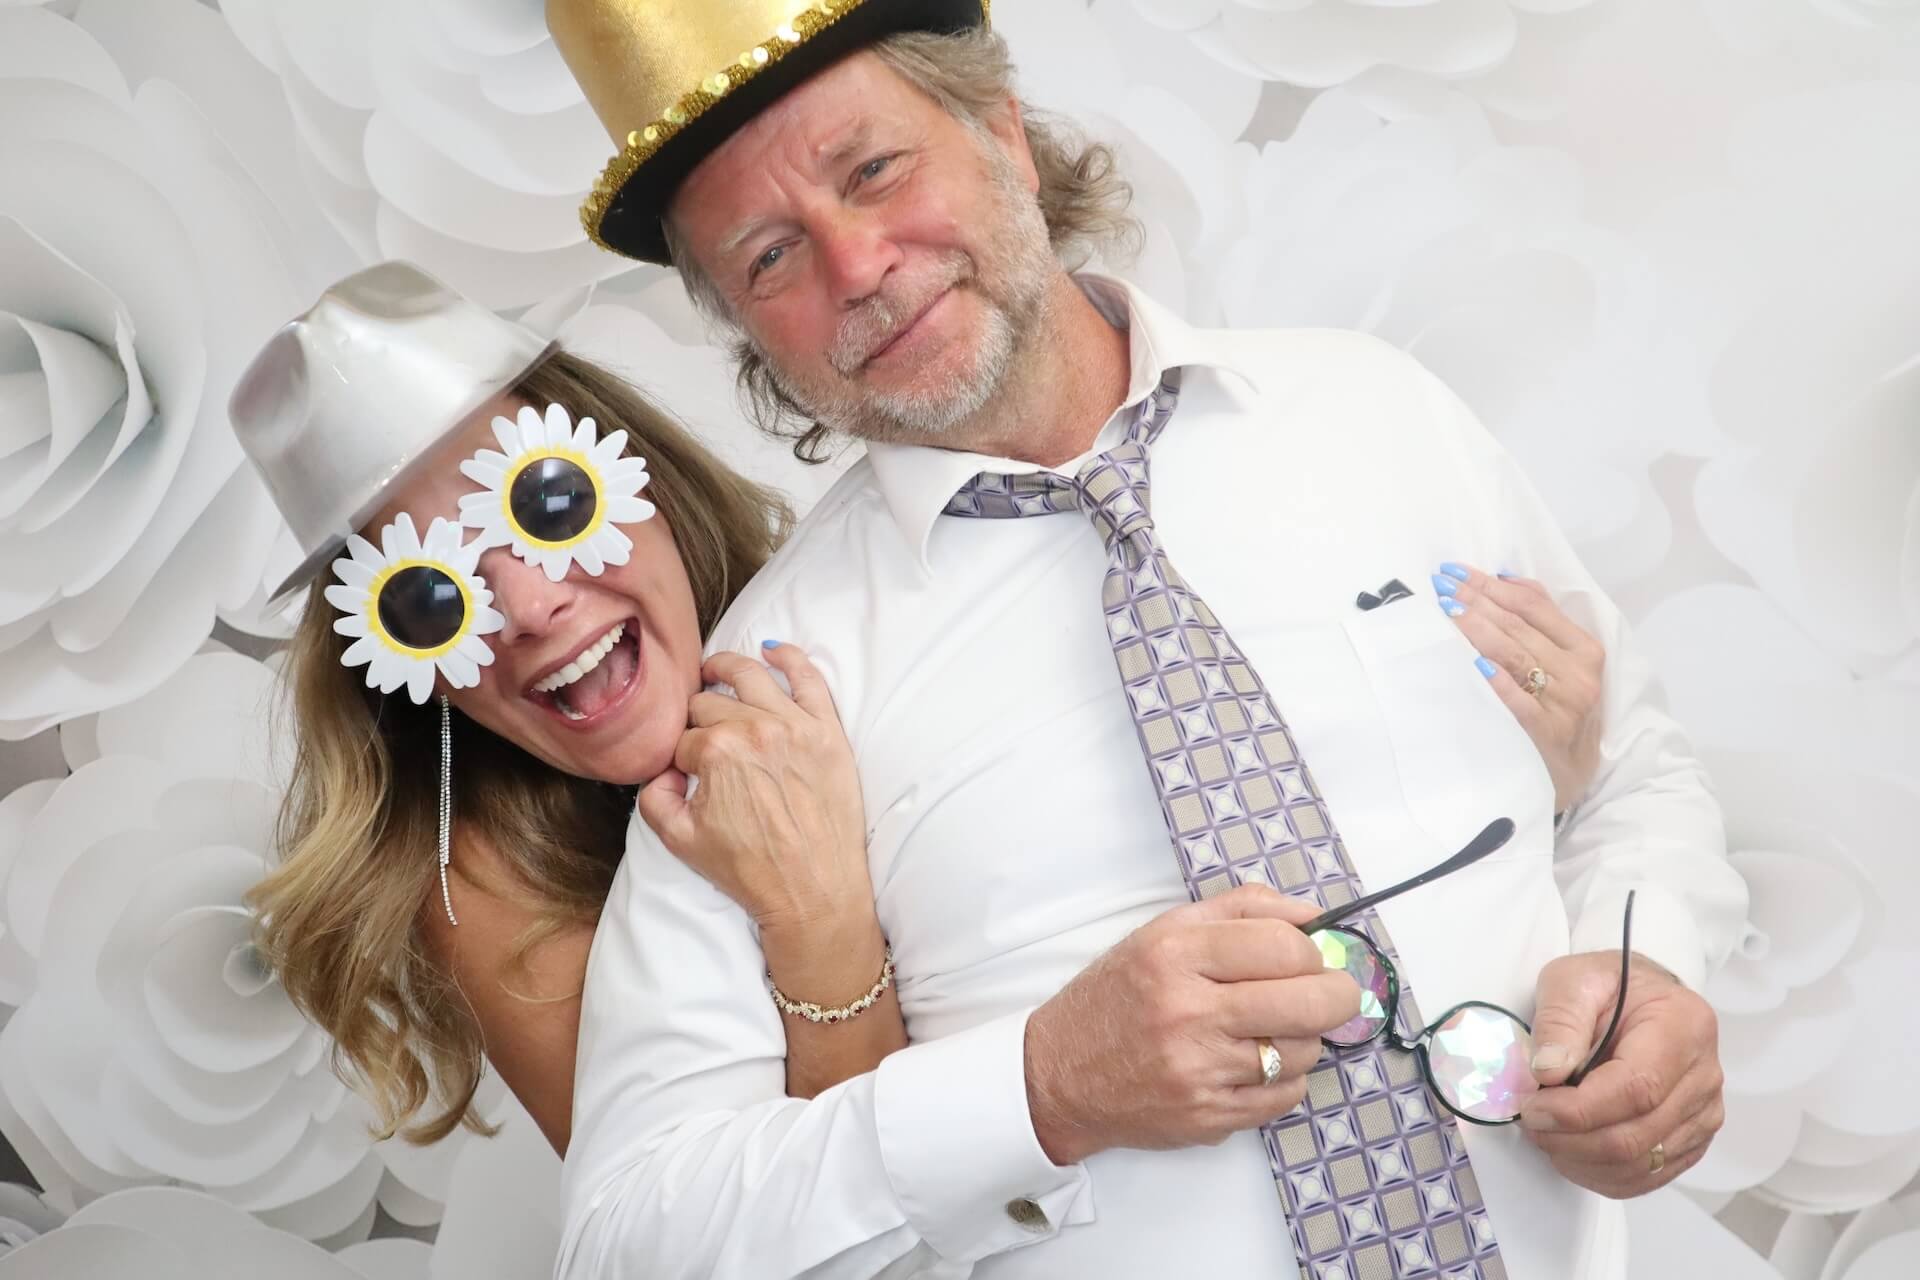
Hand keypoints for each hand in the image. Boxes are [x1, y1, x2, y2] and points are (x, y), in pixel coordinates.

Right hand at [638, 642, 870, 932]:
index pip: (683, 738)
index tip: (686, 773)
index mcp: (716, 751)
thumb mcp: (680, 840)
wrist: (814, 891)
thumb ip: (653, 798)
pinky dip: (790, 658)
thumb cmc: (751, 869)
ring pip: (751, 675)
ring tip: (715, 671)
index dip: (680, 757)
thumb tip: (659, 771)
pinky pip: (809, 677)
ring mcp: (796, 724)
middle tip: (700, 736)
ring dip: (727, 669)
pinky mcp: (828, 730)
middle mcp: (755, 728)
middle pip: (711, 704)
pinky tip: (773, 651)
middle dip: (699, 719)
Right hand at [1023, 886, 1362, 1166]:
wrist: (1059, 1075)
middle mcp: (1186, 1011)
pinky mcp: (1208, 1118)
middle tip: (1334, 992)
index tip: (1310, 957)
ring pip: (1303, 1052)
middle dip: (1337, 994)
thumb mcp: (1162, 933)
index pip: (1283, 945)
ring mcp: (1198, 1071)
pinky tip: (1256, 1063)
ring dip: (1304, 1038)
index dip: (1312, 950)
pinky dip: (1285, 1078)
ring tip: (1275, 1028)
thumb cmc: (1117, 997)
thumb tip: (1313, 916)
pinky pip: (1285, 1096)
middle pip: (1308, 1002)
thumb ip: (1240, 911)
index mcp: (1174, 954)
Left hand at [1435, 563, 1603, 813]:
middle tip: (1440, 584)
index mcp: (1585, 651)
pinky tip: (1473, 663)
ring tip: (1446, 609)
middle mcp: (1579, 675)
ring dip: (1477, 629)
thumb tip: (1506, 580)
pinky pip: (1518, 702)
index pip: (1535, 607)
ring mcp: (1564, 706)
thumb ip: (1543, 624)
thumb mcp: (1566, 670)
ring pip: (1515, 656)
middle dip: (1476, 600)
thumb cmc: (1560, 718)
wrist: (1569, 781)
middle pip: (1519, 627)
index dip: (1493, 586)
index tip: (1455, 572)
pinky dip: (1496, 681)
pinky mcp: (1547, 735)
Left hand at [1517, 950, 1724, 1197]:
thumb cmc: (1610, 987)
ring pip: (1640, 1164)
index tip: (1533, 1106)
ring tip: (1545, 1133)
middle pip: (1637, 1136)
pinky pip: (1647, 1177)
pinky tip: (1570, 1151)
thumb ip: (1560, 1019)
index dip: (1578, 1110)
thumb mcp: (1574, 979)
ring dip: (1579, 1159)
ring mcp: (1703, 1114)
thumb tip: (1549, 1072)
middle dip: (1570, 1139)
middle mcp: (1704, 1077)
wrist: (1644, 999)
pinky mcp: (1691, 1141)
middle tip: (1529, 1121)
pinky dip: (1600, 1174)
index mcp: (1685, 1027)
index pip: (1636, 1089)